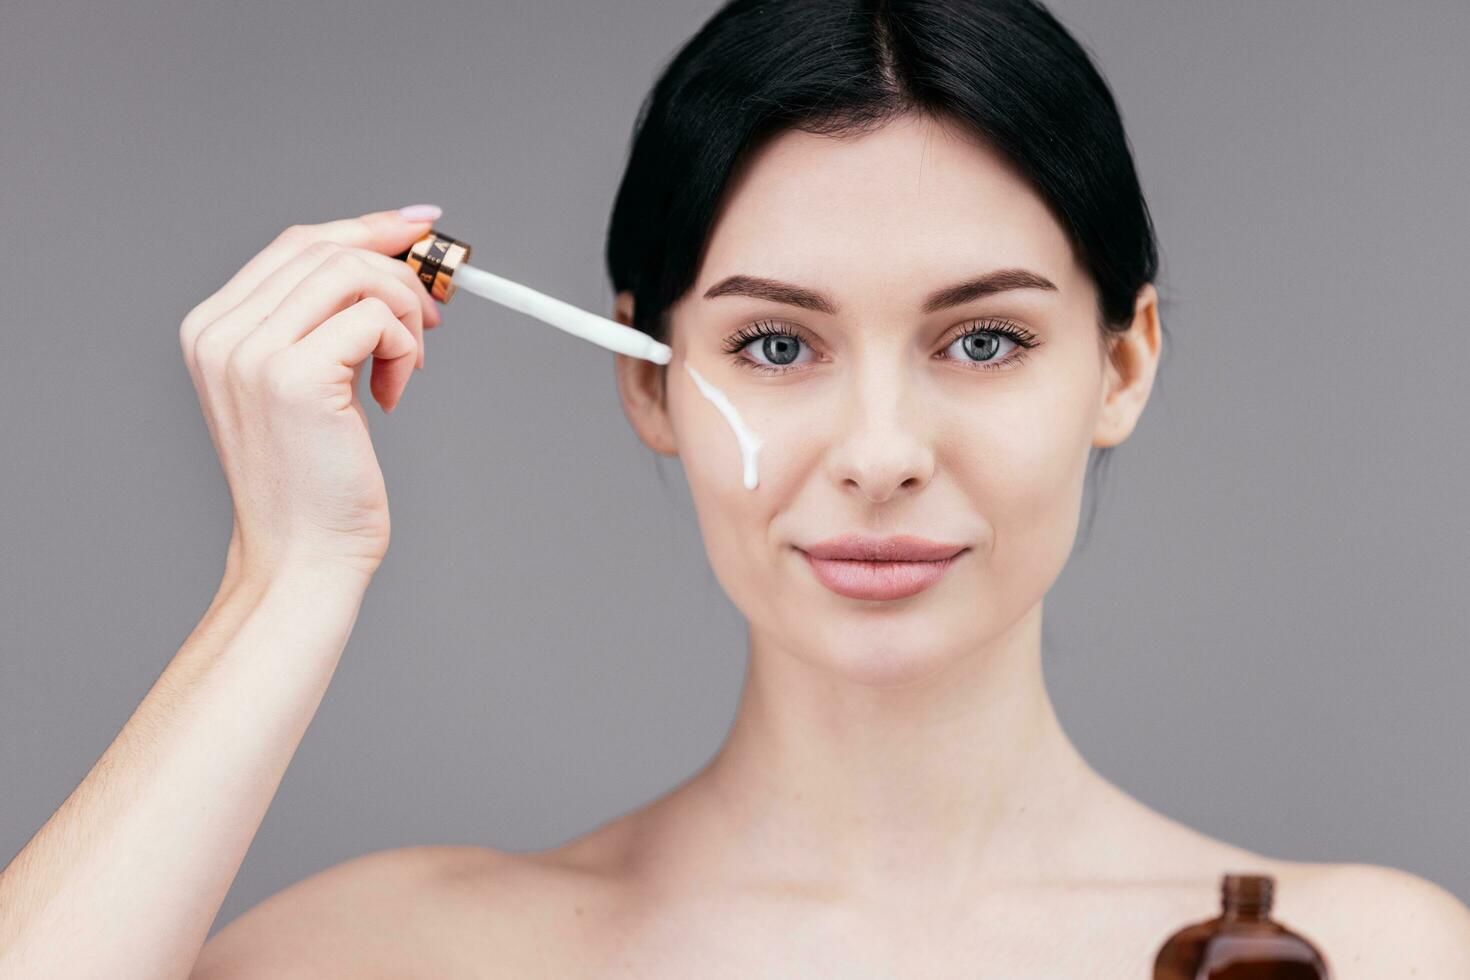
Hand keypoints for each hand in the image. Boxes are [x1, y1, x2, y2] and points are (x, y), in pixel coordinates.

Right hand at [178, 207, 444, 579]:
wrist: (301, 556)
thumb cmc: (315, 480)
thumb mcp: (310, 383)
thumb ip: (326, 322)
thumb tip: (394, 260)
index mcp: (213, 328)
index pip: (297, 245)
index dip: (367, 228)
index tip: (422, 228)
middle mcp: (220, 332)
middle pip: (327, 248)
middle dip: (398, 269)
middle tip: (435, 315)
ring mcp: (251, 352)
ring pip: (355, 273)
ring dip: (404, 313)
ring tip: (405, 368)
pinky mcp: (295, 376)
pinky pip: (375, 317)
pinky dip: (403, 349)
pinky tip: (392, 396)